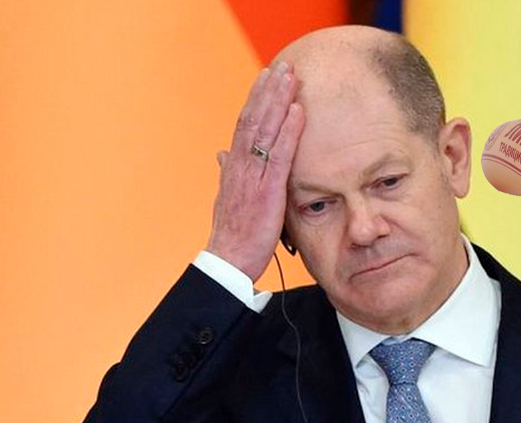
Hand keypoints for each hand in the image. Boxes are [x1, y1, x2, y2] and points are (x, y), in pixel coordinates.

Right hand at [206, 61, 304, 281]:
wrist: (229, 259)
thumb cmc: (235, 232)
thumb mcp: (230, 197)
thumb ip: (228, 172)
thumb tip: (222, 153)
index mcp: (234, 165)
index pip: (246, 124)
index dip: (257, 98)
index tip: (268, 77)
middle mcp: (240, 165)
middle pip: (254, 118)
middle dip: (269, 90)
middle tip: (284, 66)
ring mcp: (253, 176)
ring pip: (265, 129)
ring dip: (278, 100)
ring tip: (291, 77)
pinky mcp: (267, 190)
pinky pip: (280, 155)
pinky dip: (289, 131)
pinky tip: (298, 112)